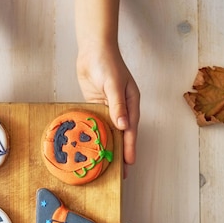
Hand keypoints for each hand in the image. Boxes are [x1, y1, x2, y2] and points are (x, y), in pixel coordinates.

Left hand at [77, 45, 139, 166]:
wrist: (93, 49)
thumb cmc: (107, 63)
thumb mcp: (114, 84)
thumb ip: (117, 105)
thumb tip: (123, 125)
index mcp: (131, 104)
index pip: (131, 130)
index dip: (130, 147)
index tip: (129, 163)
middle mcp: (121, 109)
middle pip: (122, 135)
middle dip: (121, 153)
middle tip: (118, 173)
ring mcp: (109, 109)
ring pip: (110, 132)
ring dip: (108, 147)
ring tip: (105, 165)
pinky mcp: (96, 107)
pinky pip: (97, 124)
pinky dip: (95, 135)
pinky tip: (92, 147)